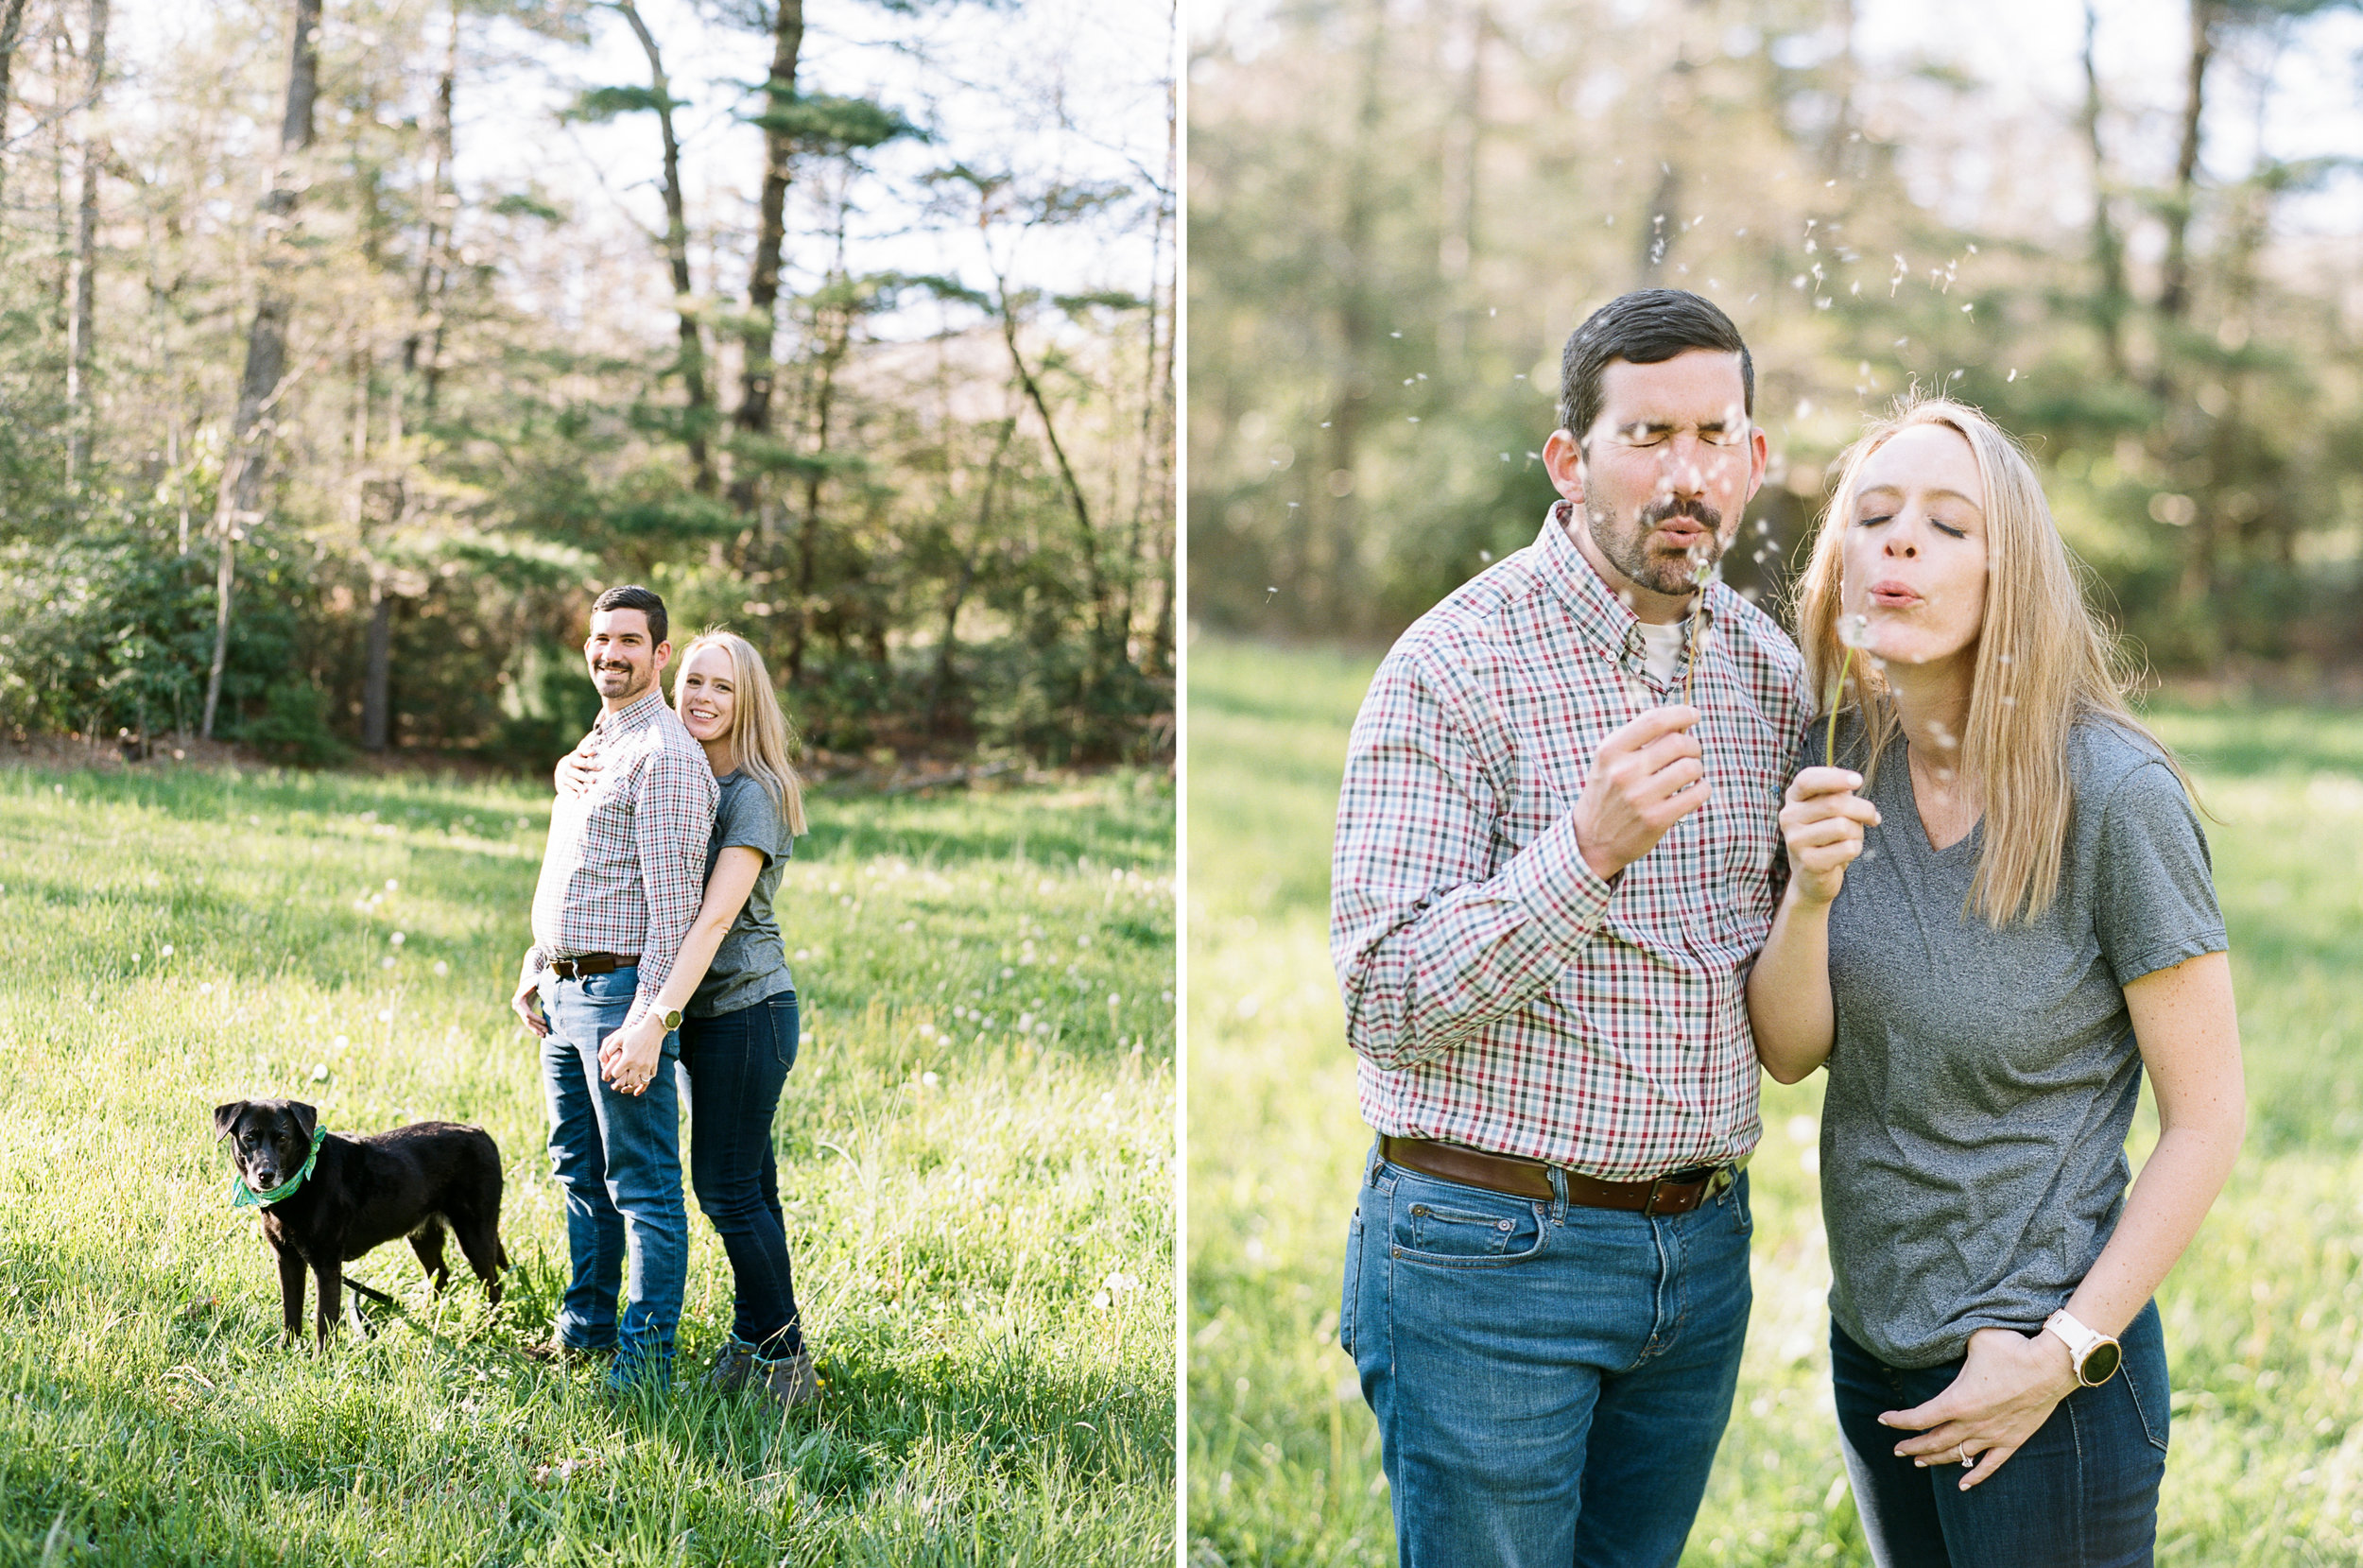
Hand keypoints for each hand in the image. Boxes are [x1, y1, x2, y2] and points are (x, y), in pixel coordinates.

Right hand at [510, 967, 547, 1036]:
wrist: (527, 981)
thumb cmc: (534, 980)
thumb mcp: (536, 981)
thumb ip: (539, 983)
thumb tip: (544, 983)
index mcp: (519, 1000)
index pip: (527, 1013)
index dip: (536, 1018)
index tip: (545, 1022)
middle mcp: (516, 1006)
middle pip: (527, 1020)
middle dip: (537, 1026)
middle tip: (547, 1031)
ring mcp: (518, 1010)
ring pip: (527, 1022)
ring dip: (536, 1029)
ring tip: (544, 1035)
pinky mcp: (522, 1012)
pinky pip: (528, 1021)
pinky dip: (534, 1027)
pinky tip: (540, 1033)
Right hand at [555, 741, 602, 796]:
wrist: (561, 769)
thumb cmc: (576, 761)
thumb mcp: (579, 754)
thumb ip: (586, 751)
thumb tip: (594, 751)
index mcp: (573, 760)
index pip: (583, 762)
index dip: (592, 765)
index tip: (601, 768)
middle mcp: (568, 769)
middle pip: (577, 773)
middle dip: (585, 777)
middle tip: (594, 781)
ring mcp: (564, 778)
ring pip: (572, 782)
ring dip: (578, 786)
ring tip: (586, 791)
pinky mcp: (562, 786)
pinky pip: (566, 790)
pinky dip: (571, 793)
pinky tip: (577, 797)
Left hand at [597, 1012, 668, 1095]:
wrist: (652, 1029)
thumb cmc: (634, 1033)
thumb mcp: (619, 1038)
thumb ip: (609, 1049)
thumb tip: (605, 1061)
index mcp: (627, 1059)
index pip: (616, 1074)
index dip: (612, 1073)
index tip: (613, 1070)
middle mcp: (638, 1065)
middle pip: (628, 1081)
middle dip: (623, 1081)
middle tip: (619, 1081)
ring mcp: (647, 1066)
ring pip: (641, 1082)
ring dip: (635, 1084)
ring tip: (629, 1084)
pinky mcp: (654, 1064)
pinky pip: (650, 1077)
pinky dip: (645, 1081)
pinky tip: (640, 1081)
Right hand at [1572, 705, 1707, 880]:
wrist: (1591, 840)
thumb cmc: (1608, 793)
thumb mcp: (1610, 762)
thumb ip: (1640, 740)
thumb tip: (1680, 722)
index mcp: (1610, 751)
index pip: (1653, 720)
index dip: (1681, 713)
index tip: (1693, 715)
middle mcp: (1623, 772)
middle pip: (1678, 742)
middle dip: (1693, 745)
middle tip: (1691, 753)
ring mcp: (1640, 797)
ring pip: (1691, 767)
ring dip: (1698, 767)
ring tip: (1690, 773)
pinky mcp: (1656, 819)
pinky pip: (1697, 793)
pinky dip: (1702, 788)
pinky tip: (1694, 790)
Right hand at [1780, 767, 1881, 905]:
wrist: (1813, 877)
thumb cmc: (1826, 837)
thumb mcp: (1830, 811)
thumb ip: (1838, 794)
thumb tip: (1850, 783)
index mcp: (1794, 798)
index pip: (1808, 780)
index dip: (1835, 778)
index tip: (1859, 780)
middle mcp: (1789, 817)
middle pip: (1834, 803)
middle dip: (1863, 810)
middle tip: (1873, 818)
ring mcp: (1795, 840)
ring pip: (1843, 826)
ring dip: (1858, 833)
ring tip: (1852, 839)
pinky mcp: (1808, 862)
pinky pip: (1847, 848)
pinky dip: (1855, 849)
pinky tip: (1846, 854)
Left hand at [1881, 1327, 2080, 1489]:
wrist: (2051, 1366)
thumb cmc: (2012, 1348)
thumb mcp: (1975, 1339)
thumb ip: (1955, 1344)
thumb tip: (1944, 1336)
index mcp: (1958, 1401)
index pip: (1919, 1418)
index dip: (1898, 1421)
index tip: (1883, 1420)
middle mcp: (1972, 1423)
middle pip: (1934, 1441)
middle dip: (1912, 1446)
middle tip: (1897, 1449)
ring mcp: (1993, 1435)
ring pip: (1958, 1455)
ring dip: (1936, 1459)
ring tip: (1919, 1462)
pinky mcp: (2013, 1440)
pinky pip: (1991, 1465)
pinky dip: (1975, 1476)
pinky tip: (1963, 1485)